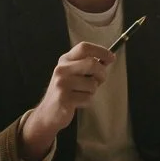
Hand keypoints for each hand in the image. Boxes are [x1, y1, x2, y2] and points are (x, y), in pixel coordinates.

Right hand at [20, 42, 115, 160]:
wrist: (48, 113)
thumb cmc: (66, 91)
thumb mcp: (74, 73)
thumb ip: (89, 65)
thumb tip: (109, 58)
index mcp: (65, 60)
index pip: (84, 47)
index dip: (101, 51)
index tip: (111, 57)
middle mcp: (62, 69)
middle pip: (92, 63)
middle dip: (102, 74)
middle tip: (100, 81)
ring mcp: (62, 84)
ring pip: (92, 84)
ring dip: (92, 91)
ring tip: (81, 93)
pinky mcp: (64, 99)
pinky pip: (88, 98)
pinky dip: (87, 101)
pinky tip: (77, 102)